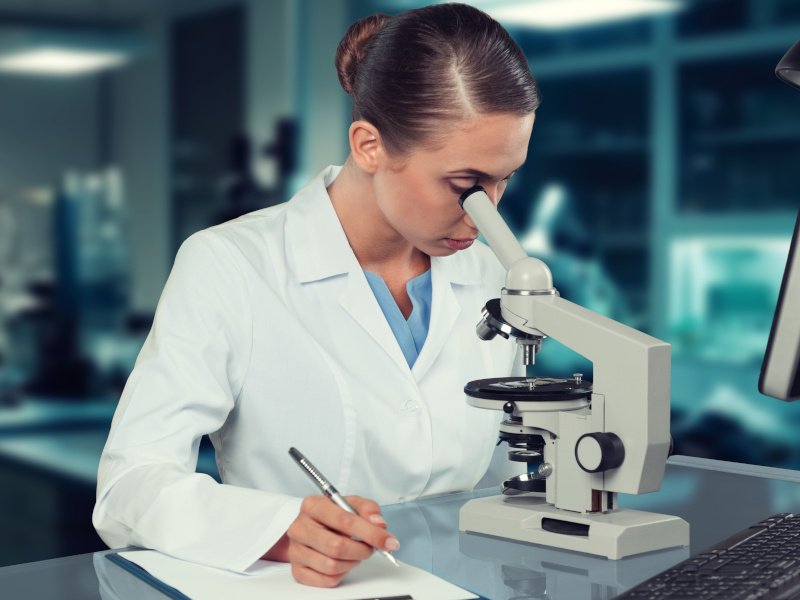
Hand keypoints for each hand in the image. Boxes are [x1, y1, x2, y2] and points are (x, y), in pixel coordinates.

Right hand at [262, 495, 399, 586]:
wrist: (310, 528)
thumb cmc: (332, 516)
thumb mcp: (351, 503)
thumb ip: (368, 509)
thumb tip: (378, 524)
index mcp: (313, 505)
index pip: (345, 521)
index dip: (370, 533)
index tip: (388, 541)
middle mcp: (300, 527)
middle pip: (337, 547)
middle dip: (362, 550)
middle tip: (370, 548)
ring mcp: (296, 550)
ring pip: (332, 566)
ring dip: (352, 562)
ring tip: (355, 553)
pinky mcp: (297, 570)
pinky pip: (326, 580)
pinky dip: (342, 574)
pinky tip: (343, 562)